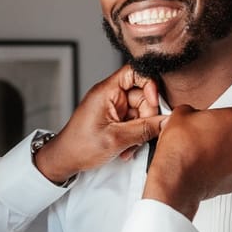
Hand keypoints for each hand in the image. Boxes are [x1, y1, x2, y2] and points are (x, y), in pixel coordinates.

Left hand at [32, 65, 162, 184]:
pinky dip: (134, 135)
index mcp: (107, 91)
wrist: (64, 160)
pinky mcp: (113, 119)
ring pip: (140, 111)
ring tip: (130, 146)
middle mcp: (110, 96)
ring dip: (140, 130)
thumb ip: (144, 129)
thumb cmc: (80, 147)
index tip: (154, 103)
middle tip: (143, 134)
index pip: (134, 72)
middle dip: (146, 117)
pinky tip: (126, 148)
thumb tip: (167, 122)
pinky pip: (133, 122)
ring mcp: (112, 108)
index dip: (149, 84)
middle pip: (142, 95)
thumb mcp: (116, 139)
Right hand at [143, 104, 231, 219]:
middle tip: (204, 139)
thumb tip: (191, 116)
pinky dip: (223, 170)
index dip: (217, 118)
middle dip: (223, 136)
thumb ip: (193, 111)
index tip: (208, 123)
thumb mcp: (180, 114)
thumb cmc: (180, 149)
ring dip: (224, 153)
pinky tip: (207, 168)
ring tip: (204, 155)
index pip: (231, 114)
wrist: (175, 178)